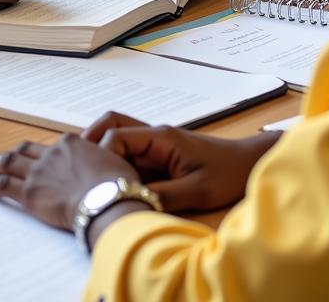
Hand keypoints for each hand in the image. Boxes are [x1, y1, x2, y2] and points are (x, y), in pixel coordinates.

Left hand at [0, 134, 137, 231]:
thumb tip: (109, 174)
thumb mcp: (116, 166)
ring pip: (5, 164)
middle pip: (22, 152)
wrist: (108, 198)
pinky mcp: (29, 192)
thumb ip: (104, 166)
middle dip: (2, 154)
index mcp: (72, 144)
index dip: (37, 154)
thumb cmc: (118, 186)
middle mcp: (52, 153)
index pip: (51, 148)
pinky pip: (0, 185)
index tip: (29, 157)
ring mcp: (39, 171)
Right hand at [82, 111, 276, 212]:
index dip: (103, 156)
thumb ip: (162, 195)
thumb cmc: (227, 173)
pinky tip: (115, 182)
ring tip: (93, 177)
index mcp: (161, 137)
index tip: (101, 180)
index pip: (117, 136)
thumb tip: (130, 202)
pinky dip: (117, 163)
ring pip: (118, 137)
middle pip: (112, 126)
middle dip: (93, 144)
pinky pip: (130, 152)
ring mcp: (156, 143)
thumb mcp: (196, 190)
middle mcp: (155, 134)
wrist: (249, 165)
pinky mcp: (160, 154)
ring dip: (104, 152)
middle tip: (80, 169)